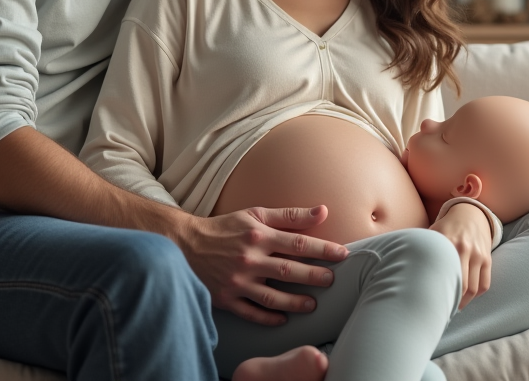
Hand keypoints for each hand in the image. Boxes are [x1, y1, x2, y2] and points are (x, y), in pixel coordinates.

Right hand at [176, 205, 348, 325]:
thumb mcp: (255, 214)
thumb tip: (323, 211)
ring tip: (312, 304)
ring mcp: (238, 281)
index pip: (299, 243)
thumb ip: (290, 215)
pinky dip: (268, 317)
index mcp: (258, 235)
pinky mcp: (227, 298)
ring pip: (273, 297)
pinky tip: (283, 318)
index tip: (342, 254)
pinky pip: (251, 312)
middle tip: (332, 280)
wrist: (186, 244)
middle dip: (315, 277)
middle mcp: (249, 259)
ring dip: (296, 302)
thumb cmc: (225, 228)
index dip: (324, 249)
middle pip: (290, 271)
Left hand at [430, 202, 492, 309]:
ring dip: (463, 302)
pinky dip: (476, 295)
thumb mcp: (432, 233)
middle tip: (442, 310)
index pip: (442, 273)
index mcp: (445, 242)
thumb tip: (403, 268)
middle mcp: (463, 248)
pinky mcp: (487, 258)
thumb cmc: (446, 227)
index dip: (437, 293)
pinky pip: (484, 284)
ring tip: (453, 306)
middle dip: (451, 301)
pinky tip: (466, 297)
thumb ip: (422, 248)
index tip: (430, 304)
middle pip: (460, 285)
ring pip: (473, 289)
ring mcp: (478, 254)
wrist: (470, 214)